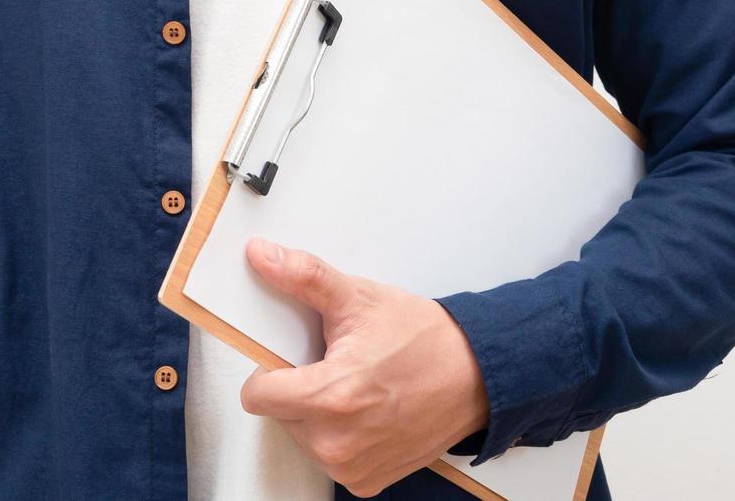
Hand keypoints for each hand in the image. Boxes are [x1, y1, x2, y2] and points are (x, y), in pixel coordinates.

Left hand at [239, 238, 489, 496]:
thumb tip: (264, 256)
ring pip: (302, 435)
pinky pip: (329, 456)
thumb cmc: (425, 339)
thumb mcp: (358, 298)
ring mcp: (352, 467)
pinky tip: (369, 411)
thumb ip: (303, 277)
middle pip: (280, 413)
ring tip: (358, 387)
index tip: (294, 357)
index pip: (256, 395)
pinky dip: (341, 435)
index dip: (270, 369)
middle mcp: (338, 442)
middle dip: (300, 387)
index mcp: (331, 397)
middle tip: (339, 365)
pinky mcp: (366, 481)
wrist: (478, 375)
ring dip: (319, 414)